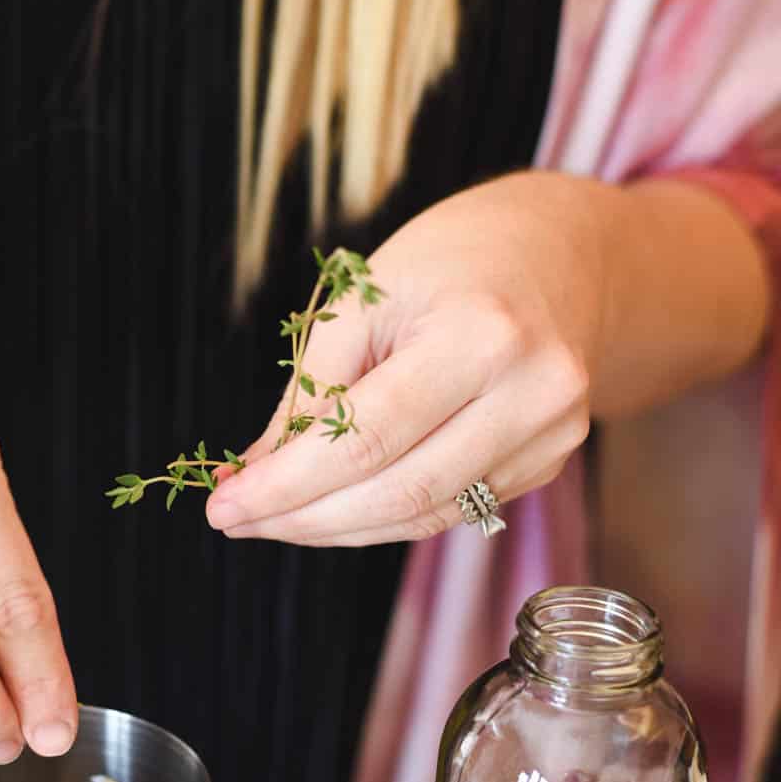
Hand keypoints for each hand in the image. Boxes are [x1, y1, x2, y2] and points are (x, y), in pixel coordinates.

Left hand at [205, 174, 604, 545]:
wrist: (556, 254)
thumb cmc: (449, 262)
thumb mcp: (365, 297)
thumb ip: (311, 388)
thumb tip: (255, 469)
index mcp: (482, 336)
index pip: (367, 439)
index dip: (288, 484)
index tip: (224, 504)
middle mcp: (532, 394)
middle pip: (398, 491)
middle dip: (303, 517)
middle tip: (237, 520)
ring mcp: (551, 437)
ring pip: (423, 514)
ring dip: (337, 528)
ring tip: (274, 520)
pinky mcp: (549, 462)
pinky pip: (450, 510)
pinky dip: (383, 517)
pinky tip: (333, 509)